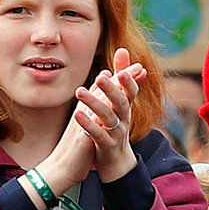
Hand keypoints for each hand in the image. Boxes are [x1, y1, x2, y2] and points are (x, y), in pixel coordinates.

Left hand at [75, 48, 143, 181]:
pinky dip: (88, 124)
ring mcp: (117, 132)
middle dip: (112, 89)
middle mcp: (124, 118)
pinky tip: (77, 114)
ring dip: (94, 104)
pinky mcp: (107, 146)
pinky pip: (98, 134)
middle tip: (100, 76)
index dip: (129, 80)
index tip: (124, 68)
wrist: (115, 160)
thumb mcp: (118, 99)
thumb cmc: (114, 124)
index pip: (131, 90)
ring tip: (79, 92)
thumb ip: (119, 76)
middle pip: (121, 102)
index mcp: (125, 105)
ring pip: (108, 117)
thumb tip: (122, 50)